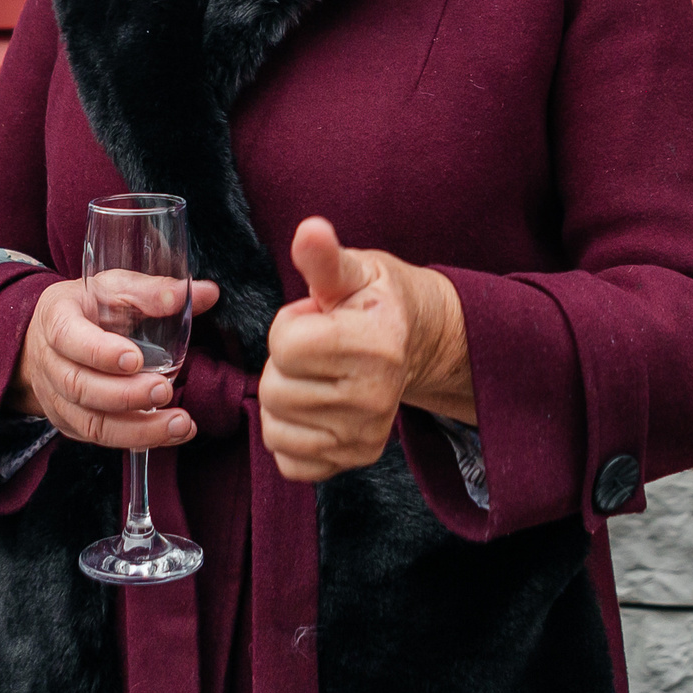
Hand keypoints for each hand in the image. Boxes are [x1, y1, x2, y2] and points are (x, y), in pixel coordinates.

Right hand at [11, 277, 220, 448]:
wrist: (52, 337)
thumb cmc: (89, 308)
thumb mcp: (115, 288)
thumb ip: (155, 292)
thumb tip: (208, 293)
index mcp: (56, 319)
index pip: (67, 337)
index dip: (99, 352)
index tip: (135, 359)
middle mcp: (49, 362)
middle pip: (79, 386)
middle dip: (125, 395)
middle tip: (164, 391)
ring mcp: (55, 397)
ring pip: (90, 422)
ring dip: (137, 429)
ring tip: (179, 424)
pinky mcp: (69, 422)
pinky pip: (99, 438)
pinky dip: (136, 439)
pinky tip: (168, 433)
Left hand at [260, 217, 472, 482]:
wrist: (416, 342)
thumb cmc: (375, 301)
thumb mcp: (353, 271)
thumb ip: (324, 258)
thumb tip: (310, 231)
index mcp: (377, 342)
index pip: (286, 345)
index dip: (290, 325)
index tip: (317, 319)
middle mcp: (376, 395)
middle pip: (276, 390)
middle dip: (284, 364)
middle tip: (316, 350)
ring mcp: (367, 433)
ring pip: (276, 427)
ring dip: (283, 399)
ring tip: (315, 375)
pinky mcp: (356, 457)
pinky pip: (291, 461)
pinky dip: (290, 436)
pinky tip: (313, 408)